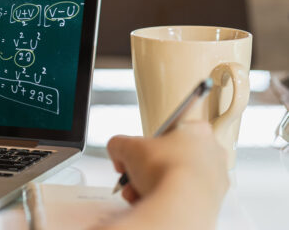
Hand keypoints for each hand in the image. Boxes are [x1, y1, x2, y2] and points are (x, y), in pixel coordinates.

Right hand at [102, 121, 228, 229]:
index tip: (136, 153)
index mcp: (197, 130)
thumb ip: (118, 145)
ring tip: (136, 193)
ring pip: (176, 179)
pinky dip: (167, 199)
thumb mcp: (125, 147)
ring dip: (151, 185)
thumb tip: (119, 155)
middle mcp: (212, 152)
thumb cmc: (164, 170)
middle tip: (131, 177)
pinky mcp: (214, 201)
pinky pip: (184, 196)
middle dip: (145, 170)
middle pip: (169, 158)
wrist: (181, 204)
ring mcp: (216, 178)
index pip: (168, 132)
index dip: (146, 144)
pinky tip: (151, 202)